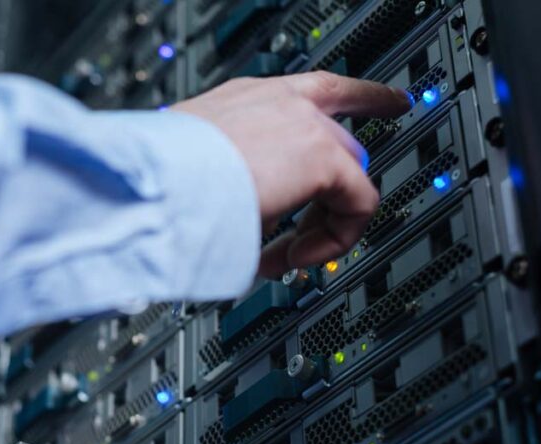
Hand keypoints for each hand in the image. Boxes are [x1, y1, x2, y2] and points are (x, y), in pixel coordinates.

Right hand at [173, 71, 410, 273]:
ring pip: (351, 173)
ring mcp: (303, 123)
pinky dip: (331, 239)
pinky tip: (294, 257)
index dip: (362, 97)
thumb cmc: (155, 185)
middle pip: (344, 137)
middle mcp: (278, 101)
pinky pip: (358, 203)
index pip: (316, 89)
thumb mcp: (189, 177)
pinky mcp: (322, 154)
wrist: (152, 183)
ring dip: (322, 223)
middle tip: (309, 233)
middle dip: (338, 186)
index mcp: (242, 100)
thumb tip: (231, 221)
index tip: (389, 104)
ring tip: (285, 255)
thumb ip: (221, 187)